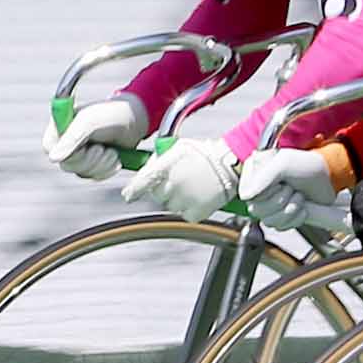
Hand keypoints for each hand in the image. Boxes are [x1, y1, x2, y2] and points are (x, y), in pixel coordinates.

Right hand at [42, 96, 147, 181]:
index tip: (88, 146)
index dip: (69, 153)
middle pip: (67, 165)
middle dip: (91, 160)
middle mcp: (65, 140)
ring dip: (102, 165)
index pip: (50, 148)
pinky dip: (107, 170)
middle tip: (104, 148)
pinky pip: (94, 176)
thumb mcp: (91, 123)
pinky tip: (115, 158)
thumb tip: (53, 159)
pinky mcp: (92, 162)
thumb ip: (72, 139)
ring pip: (81, 173)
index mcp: (59, 126)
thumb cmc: (112, 115)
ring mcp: (79, 152)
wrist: (137, 120)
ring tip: (112, 151)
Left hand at [120, 137, 240, 222]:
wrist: (233, 162)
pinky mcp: (197, 212)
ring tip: (193, 188)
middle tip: (180, 182)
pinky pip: (186, 215)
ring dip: (178, 200)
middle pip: (157, 196)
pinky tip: (200, 196)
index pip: (141, 183)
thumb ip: (160, 159)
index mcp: (166, 167)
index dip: (133, 191)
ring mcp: (185, 199)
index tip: (129, 196)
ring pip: (171, 206)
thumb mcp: (179, 147)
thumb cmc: (206, 153)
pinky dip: (191, 209)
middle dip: (164, 190)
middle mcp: (173, 184)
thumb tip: (147, 170)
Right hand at [240, 148, 340, 229]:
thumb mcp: (284, 163)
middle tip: (292, 189)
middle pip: (257, 211)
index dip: (265, 194)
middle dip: (281, 201)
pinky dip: (295, 218)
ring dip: (290, 210)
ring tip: (299, 196)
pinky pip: (281, 227)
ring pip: (269, 221)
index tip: (279, 184)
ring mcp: (271, 204)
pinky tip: (302, 206)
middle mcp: (259, 190)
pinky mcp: (283, 215)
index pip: (247, 195)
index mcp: (255, 174)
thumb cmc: (308, 165)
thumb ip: (264, 177)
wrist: (329, 176)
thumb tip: (247, 196)